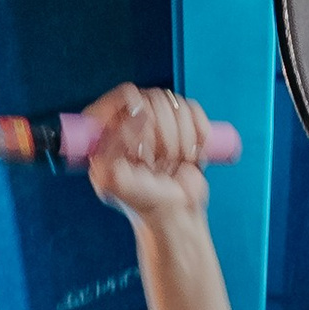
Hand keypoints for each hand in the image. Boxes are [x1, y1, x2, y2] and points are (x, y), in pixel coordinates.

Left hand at [80, 85, 212, 227]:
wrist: (175, 214)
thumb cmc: (142, 201)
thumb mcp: (112, 180)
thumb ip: (111, 147)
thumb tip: (135, 115)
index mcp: (110, 128)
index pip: (122, 96)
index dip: (134, 107)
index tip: (142, 127)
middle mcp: (133, 119)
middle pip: (152, 98)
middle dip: (160, 134)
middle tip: (156, 161)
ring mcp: (160, 120)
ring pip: (175, 103)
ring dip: (180, 137)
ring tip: (173, 162)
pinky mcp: (184, 124)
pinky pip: (194, 110)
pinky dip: (198, 131)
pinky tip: (190, 154)